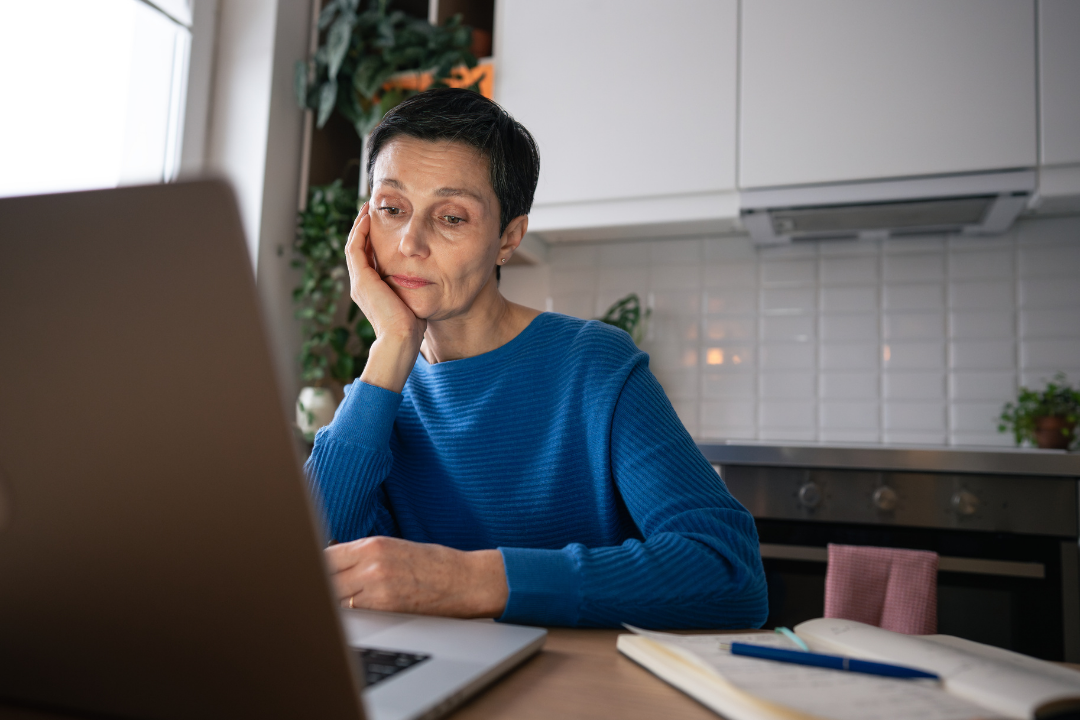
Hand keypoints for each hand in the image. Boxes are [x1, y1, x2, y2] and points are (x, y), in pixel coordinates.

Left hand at [326, 536, 508, 618]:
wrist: (465, 580)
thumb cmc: (434, 564)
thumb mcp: (395, 548)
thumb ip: (362, 556)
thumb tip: (332, 567)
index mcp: (373, 545)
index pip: (325, 557)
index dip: (315, 568)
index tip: (309, 573)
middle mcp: (372, 564)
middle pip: (326, 579)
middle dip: (322, 586)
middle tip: (319, 593)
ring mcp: (378, 587)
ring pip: (337, 599)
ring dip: (335, 602)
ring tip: (337, 604)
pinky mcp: (386, 609)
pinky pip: (356, 614)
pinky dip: (352, 615)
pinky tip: (356, 613)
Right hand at [344, 204, 425, 391]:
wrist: (401, 340)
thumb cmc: (412, 327)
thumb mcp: (413, 302)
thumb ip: (413, 290)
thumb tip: (428, 281)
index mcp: (372, 291)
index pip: (369, 259)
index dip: (373, 240)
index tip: (384, 224)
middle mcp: (362, 285)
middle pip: (359, 249)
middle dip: (365, 229)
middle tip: (372, 209)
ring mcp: (359, 283)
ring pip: (354, 246)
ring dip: (360, 225)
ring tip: (367, 208)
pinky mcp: (362, 280)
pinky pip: (355, 249)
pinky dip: (360, 232)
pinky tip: (368, 218)